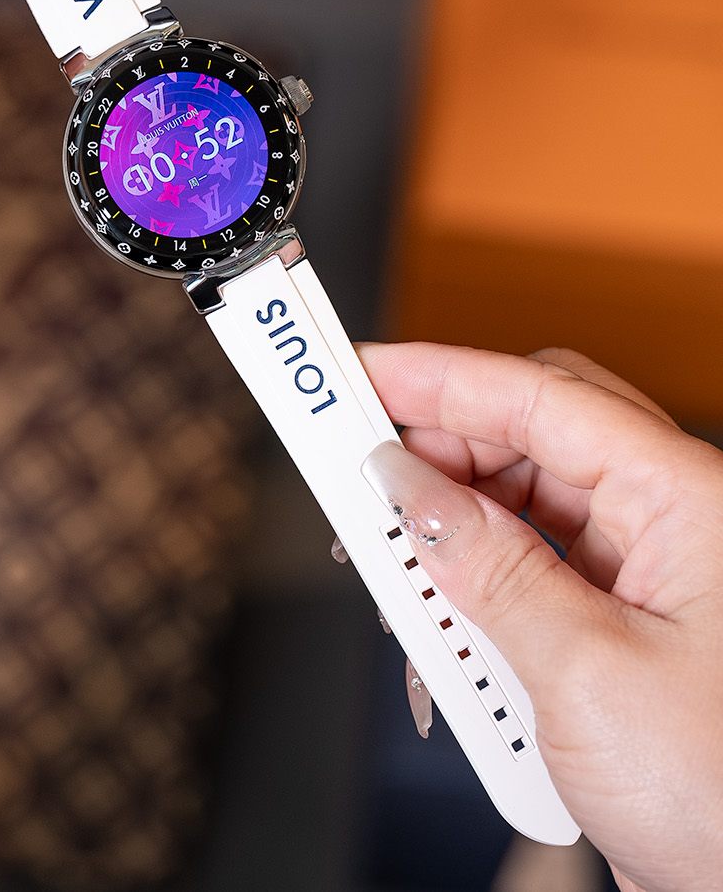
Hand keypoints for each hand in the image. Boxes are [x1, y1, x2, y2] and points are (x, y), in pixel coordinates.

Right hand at [357, 342, 722, 891]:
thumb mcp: (585, 672)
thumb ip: (487, 567)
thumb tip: (410, 489)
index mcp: (687, 499)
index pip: (542, 396)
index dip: (440, 376)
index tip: (358, 372)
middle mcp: (669, 520)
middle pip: (528, 440)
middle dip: (438, 456)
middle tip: (359, 476)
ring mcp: (645, 572)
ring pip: (521, 506)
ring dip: (449, 536)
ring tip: (399, 579)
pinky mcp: (618, 622)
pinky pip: (528, 570)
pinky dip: (472, 591)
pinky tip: (442, 630)